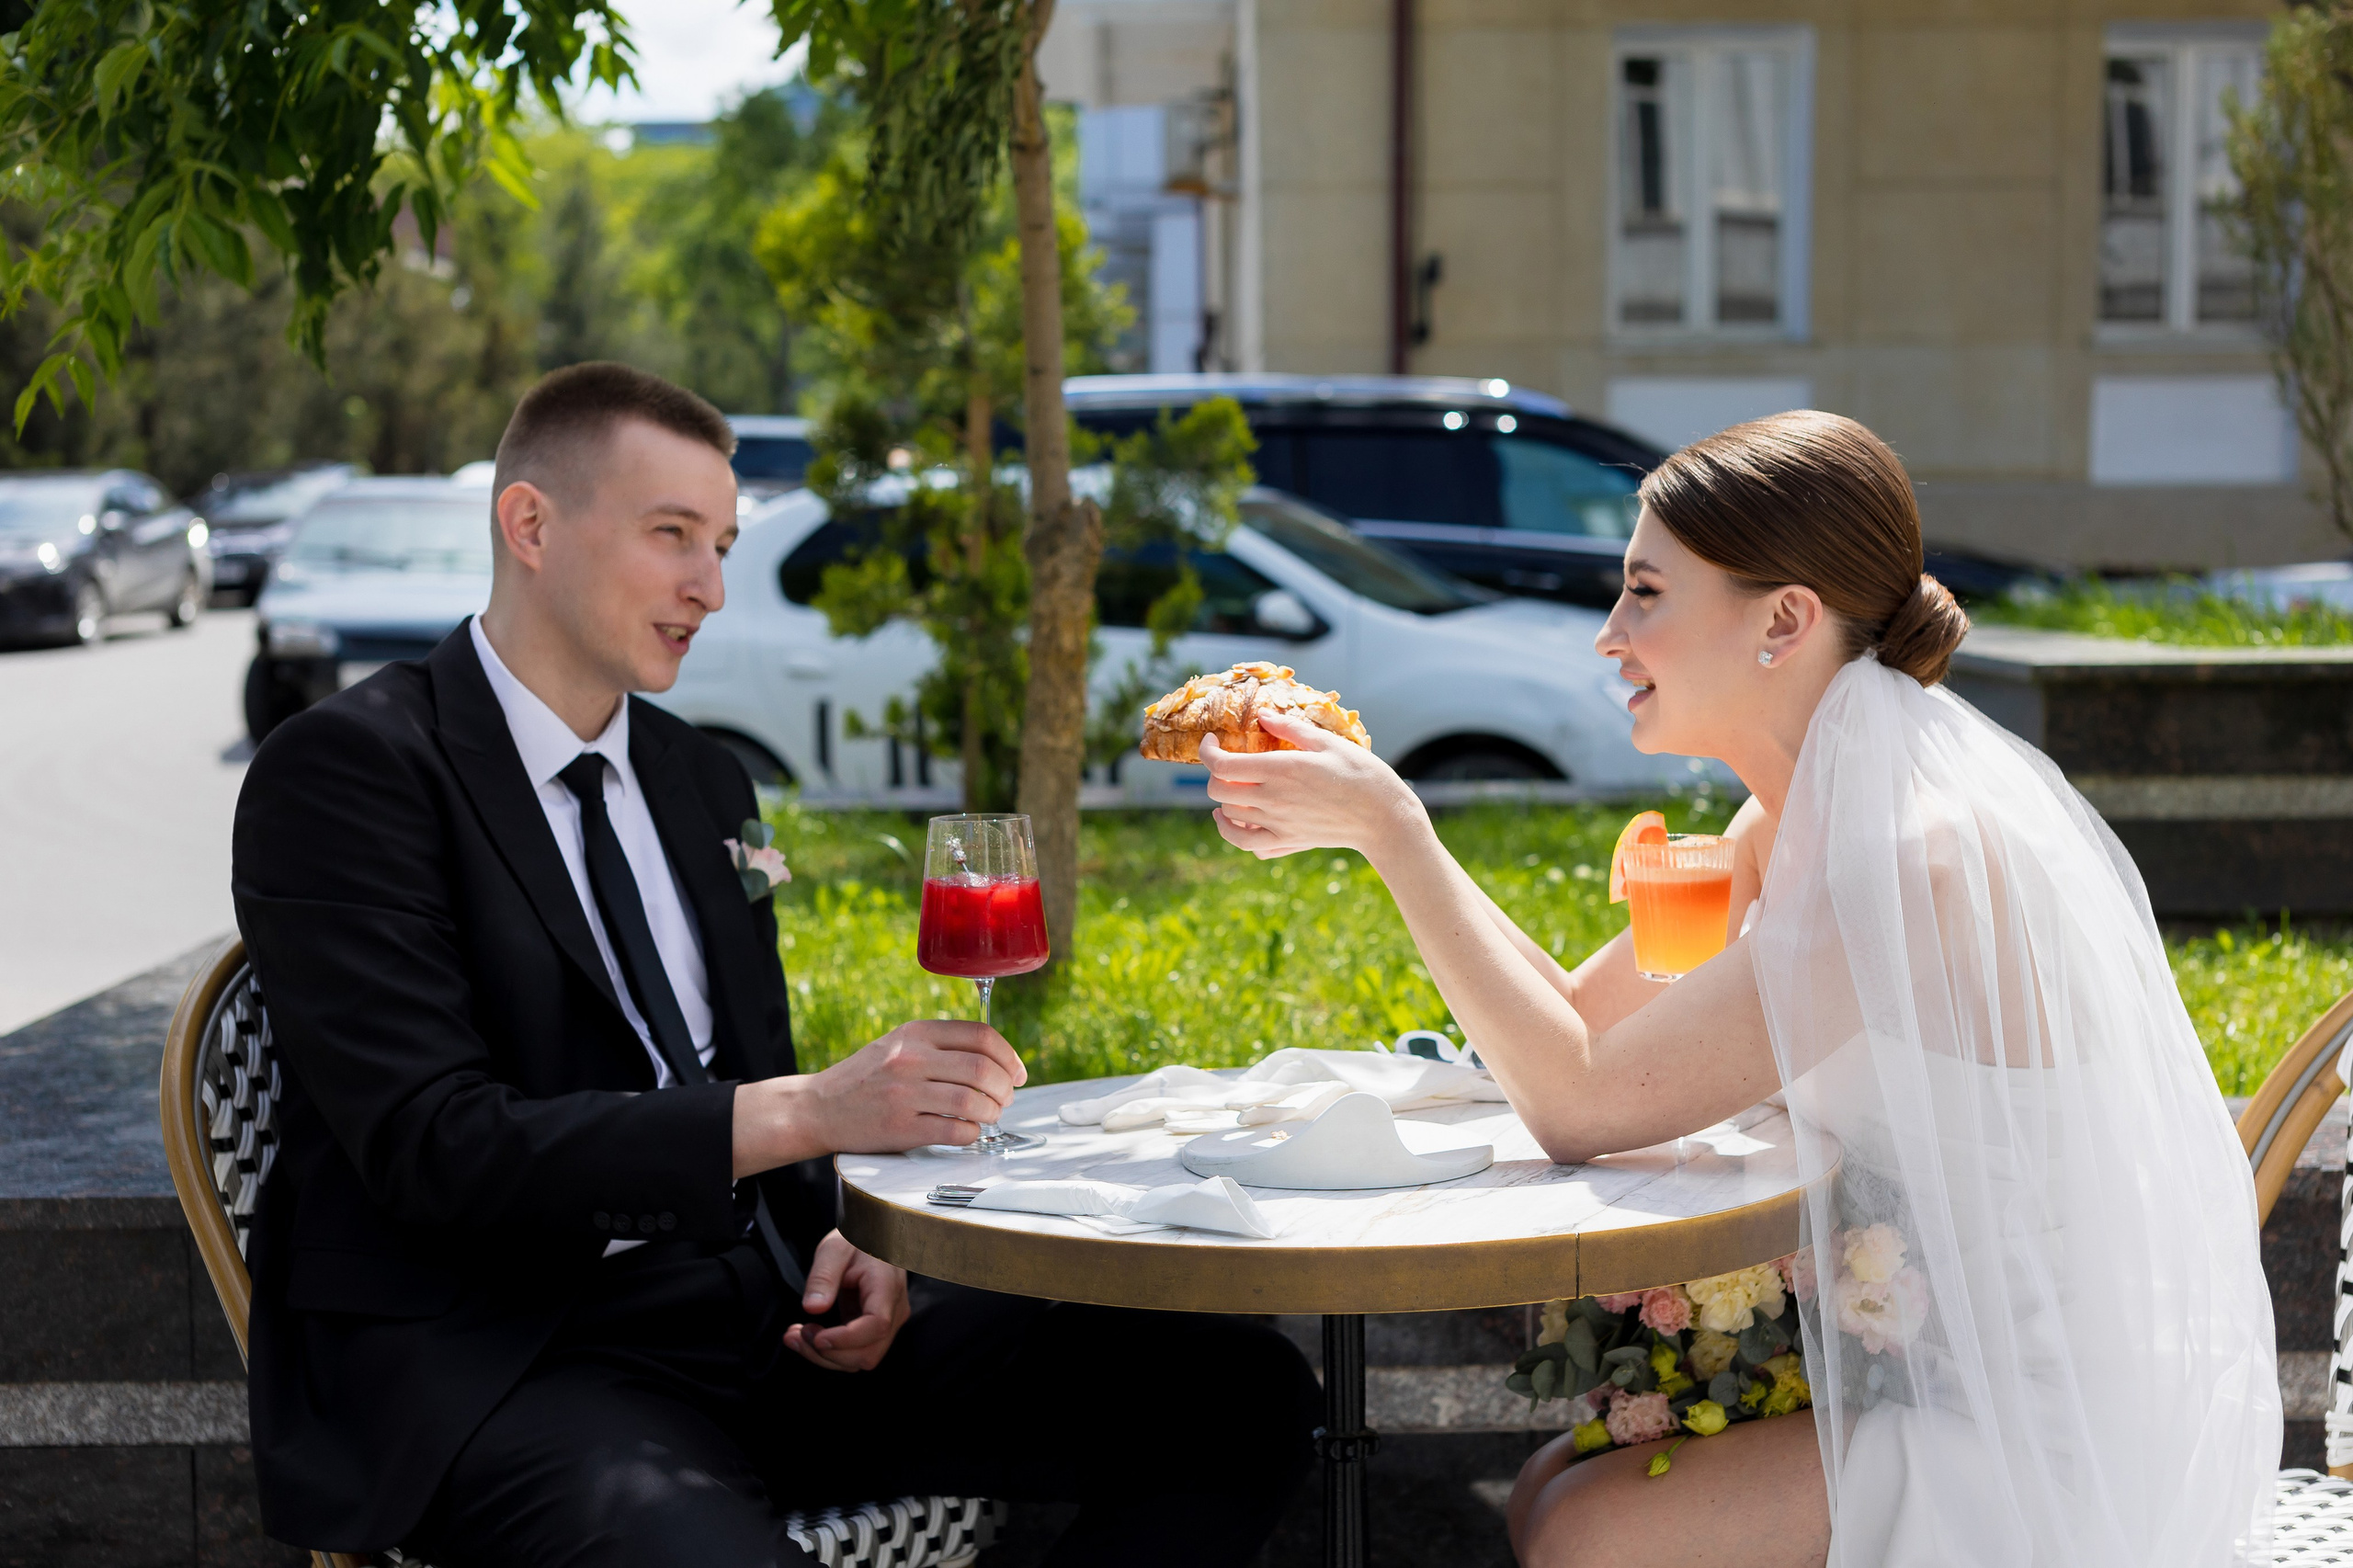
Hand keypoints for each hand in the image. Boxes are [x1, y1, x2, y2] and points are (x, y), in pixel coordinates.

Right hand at [734, 1019, 1024, 1173]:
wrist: (818, 1107)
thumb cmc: (866, 1077)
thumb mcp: (899, 1044)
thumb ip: (940, 1045)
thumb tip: (997, 1060)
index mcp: (916, 1033)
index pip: (980, 1036)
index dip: (1009, 1056)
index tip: (1018, 1072)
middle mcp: (910, 1059)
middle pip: (983, 1069)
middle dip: (1005, 1088)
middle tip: (1006, 1099)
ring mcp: (904, 1094)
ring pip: (973, 1101)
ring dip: (992, 1112)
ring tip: (989, 1116)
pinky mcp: (899, 1127)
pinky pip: (954, 1131)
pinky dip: (972, 1133)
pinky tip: (968, 1131)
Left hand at [783, 1230, 907, 1372]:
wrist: (876, 1237)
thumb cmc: (858, 1239)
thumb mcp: (835, 1248)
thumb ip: (824, 1276)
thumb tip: (813, 1307)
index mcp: (887, 1286)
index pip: (876, 1325)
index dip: (845, 1339)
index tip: (816, 1337)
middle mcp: (894, 1310)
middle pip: (868, 1352)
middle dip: (829, 1353)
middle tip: (798, 1333)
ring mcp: (888, 1323)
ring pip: (860, 1359)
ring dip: (825, 1357)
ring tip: (795, 1337)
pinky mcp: (874, 1330)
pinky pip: (855, 1352)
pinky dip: (830, 1352)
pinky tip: (807, 1338)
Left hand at [1203, 712, 1426, 860]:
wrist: (1383, 817)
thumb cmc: (1361, 774)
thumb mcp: (1328, 742)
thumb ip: (1290, 727)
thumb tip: (1263, 715)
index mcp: (1280, 769)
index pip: (1222, 765)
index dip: (1206, 751)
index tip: (1211, 741)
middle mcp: (1273, 799)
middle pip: (1218, 791)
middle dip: (1215, 774)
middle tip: (1228, 764)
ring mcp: (1278, 824)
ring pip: (1228, 816)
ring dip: (1223, 800)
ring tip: (1232, 789)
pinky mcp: (1288, 842)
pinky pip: (1246, 844)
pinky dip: (1232, 833)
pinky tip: (1236, 820)